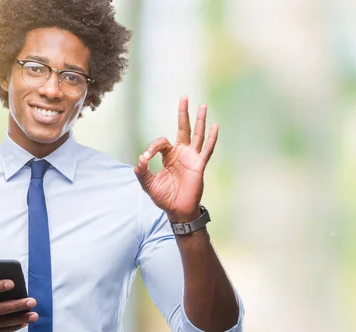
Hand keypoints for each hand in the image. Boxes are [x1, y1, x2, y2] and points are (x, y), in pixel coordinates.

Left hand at [134, 96, 217, 222]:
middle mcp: (181, 154)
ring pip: (197, 135)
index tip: (145, 158)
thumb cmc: (164, 198)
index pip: (161, 142)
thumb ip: (141, 172)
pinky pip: (206, 150)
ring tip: (202, 106)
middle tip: (184, 97)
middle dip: (183, 113)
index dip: (152, 147)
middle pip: (183, 128)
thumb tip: (140, 159)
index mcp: (169, 156)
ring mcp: (192, 158)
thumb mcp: (148, 184)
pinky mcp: (199, 165)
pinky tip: (215, 126)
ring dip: (199, 120)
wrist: (178, 211)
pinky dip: (212, 139)